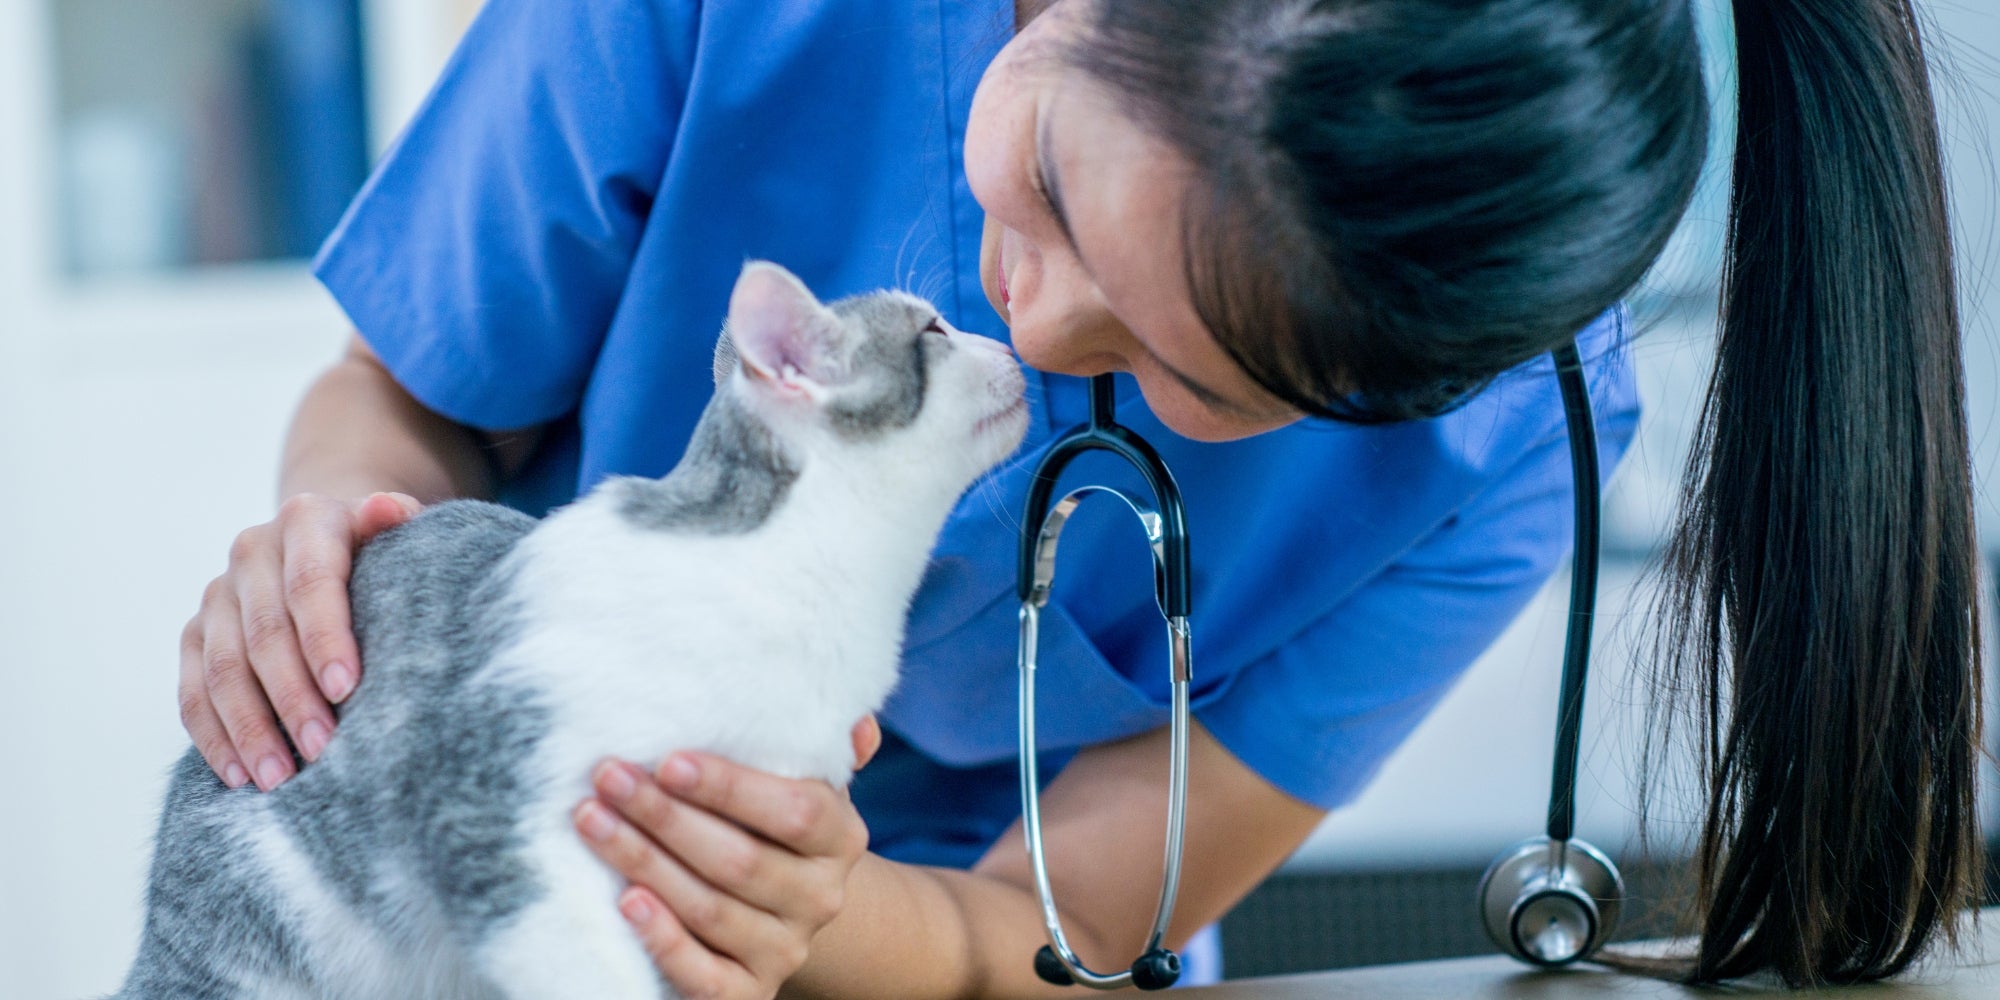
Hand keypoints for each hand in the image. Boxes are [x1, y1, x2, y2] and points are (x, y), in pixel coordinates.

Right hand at [179, 491, 421, 789]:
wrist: (326, 541)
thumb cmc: (380, 551)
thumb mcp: (397, 533)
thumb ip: (398, 523)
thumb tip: (388, 509)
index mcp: (306, 522)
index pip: (310, 583)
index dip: (325, 637)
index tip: (347, 688)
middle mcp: (252, 553)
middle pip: (264, 634)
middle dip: (292, 697)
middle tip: (323, 749)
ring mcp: (217, 595)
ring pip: (221, 669)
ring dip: (249, 728)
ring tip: (279, 777)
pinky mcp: (194, 634)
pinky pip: (193, 691)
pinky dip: (214, 736)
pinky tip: (239, 773)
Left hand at [575, 717, 882, 999]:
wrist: (781, 911)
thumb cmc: (772, 827)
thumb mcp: (801, 784)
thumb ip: (820, 749)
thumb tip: (858, 725)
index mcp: (840, 839)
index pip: (794, 811)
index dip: (729, 788)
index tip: (668, 761)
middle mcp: (820, 898)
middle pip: (740, 861)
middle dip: (665, 817)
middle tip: (609, 778)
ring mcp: (785, 949)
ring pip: (710, 910)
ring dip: (644, 862)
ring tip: (592, 820)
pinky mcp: (748, 991)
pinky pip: (704, 975)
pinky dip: (663, 940)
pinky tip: (626, 902)